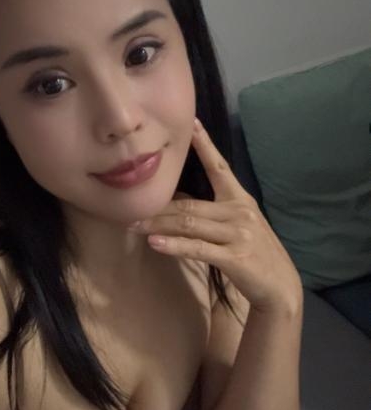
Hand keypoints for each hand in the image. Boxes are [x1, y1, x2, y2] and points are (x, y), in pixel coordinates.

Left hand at [127, 118, 302, 314]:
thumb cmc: (256, 254)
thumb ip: (216, 212)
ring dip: (158, 225)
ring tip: (133, 225)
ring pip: (189, 223)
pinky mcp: (234, 256)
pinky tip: (155, 244)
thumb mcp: (240, 226)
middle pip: (189, 203)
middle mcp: (239, 211)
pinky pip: (197, 248)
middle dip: (157, 207)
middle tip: (129, 207)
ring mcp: (237, 233)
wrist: (280, 286)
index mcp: (240, 199)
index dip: (205, 145)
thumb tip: (179, 204)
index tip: (191, 123)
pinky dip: (174, 246)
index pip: (219, 167)